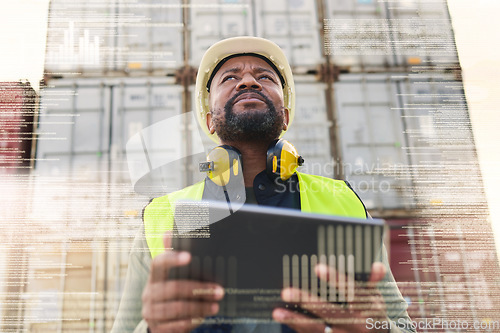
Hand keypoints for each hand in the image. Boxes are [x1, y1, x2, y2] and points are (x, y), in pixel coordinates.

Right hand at [142, 232, 224, 332]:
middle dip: (198, 289)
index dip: (172, 259)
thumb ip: (171, 255)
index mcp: (154, 277)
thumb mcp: (169, 276)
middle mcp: (149, 293)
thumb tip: (169, 231)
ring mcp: (151, 312)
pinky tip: (202, 318)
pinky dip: (191, 322)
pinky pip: (176, 325)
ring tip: (215, 306)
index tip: (189, 257)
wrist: (158, 322)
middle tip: (218, 290)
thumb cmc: (169, 293)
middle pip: (173, 288)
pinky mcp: (157, 328)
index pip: (158, 263)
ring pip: (177, 308)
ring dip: (199, 307)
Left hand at [272, 262, 389, 332]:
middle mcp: (356, 324)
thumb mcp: (376, 298)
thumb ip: (372, 282)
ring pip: (318, 329)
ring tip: (277, 312)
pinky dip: (298, 327)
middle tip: (287, 291)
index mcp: (368, 308)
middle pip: (329, 312)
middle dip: (307, 301)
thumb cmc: (373, 314)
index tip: (317, 268)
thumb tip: (377, 265)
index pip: (351, 291)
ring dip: (296, 320)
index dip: (335, 279)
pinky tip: (285, 319)